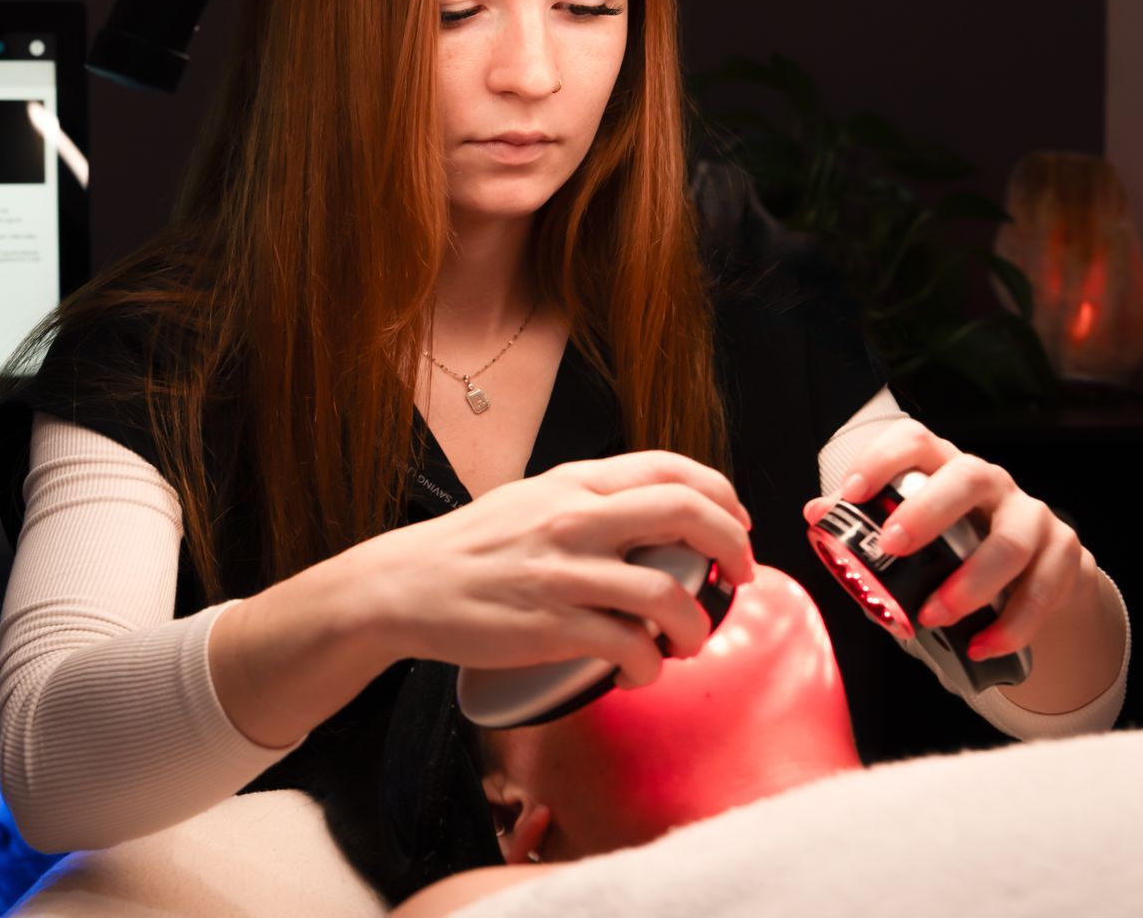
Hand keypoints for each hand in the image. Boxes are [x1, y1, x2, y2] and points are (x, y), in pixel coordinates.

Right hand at [364, 451, 756, 686]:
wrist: (404, 586)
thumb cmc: (467, 550)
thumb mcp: (530, 500)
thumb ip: (584, 501)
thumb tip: (647, 517)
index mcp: (574, 483)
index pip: (671, 469)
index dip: (721, 495)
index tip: (736, 524)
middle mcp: (575, 518)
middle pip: (687, 514)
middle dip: (734, 547)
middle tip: (739, 578)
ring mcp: (565, 573)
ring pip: (668, 593)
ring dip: (695, 626)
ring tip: (685, 643)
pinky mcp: (552, 627)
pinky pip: (631, 647)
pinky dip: (649, 667)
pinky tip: (636, 673)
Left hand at [801, 420, 1095, 661]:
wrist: (1032, 571)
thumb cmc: (956, 543)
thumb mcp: (912, 530)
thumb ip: (867, 524)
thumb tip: (816, 514)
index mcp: (944, 468)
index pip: (915, 441)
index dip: (883, 460)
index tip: (853, 492)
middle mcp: (991, 483)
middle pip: (968, 479)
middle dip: (928, 512)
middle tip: (892, 547)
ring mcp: (1032, 516)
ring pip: (1010, 542)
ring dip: (970, 584)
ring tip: (933, 616)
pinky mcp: (1063, 555)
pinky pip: (1042, 590)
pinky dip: (1012, 625)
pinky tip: (981, 645)